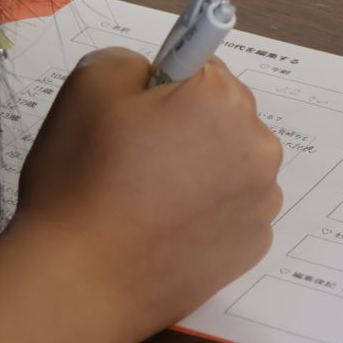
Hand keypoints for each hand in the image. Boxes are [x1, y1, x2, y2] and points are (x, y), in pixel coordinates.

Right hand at [0, 47, 280, 342]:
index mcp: (222, 98)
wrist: (81, 281)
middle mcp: (257, 145)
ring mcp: (261, 201)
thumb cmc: (82, 179)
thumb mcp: (89, 83)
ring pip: (231, 162)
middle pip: (224, 113)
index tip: (137, 114)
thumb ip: (132, 60)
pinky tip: (165, 228)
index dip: (164, 86)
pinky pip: (232, 209)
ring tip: (146, 199)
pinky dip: (207, 211)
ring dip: (203, 168)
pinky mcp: (253, 247)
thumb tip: (157, 75)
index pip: (202, 64)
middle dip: (188, 125)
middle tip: (135, 157)